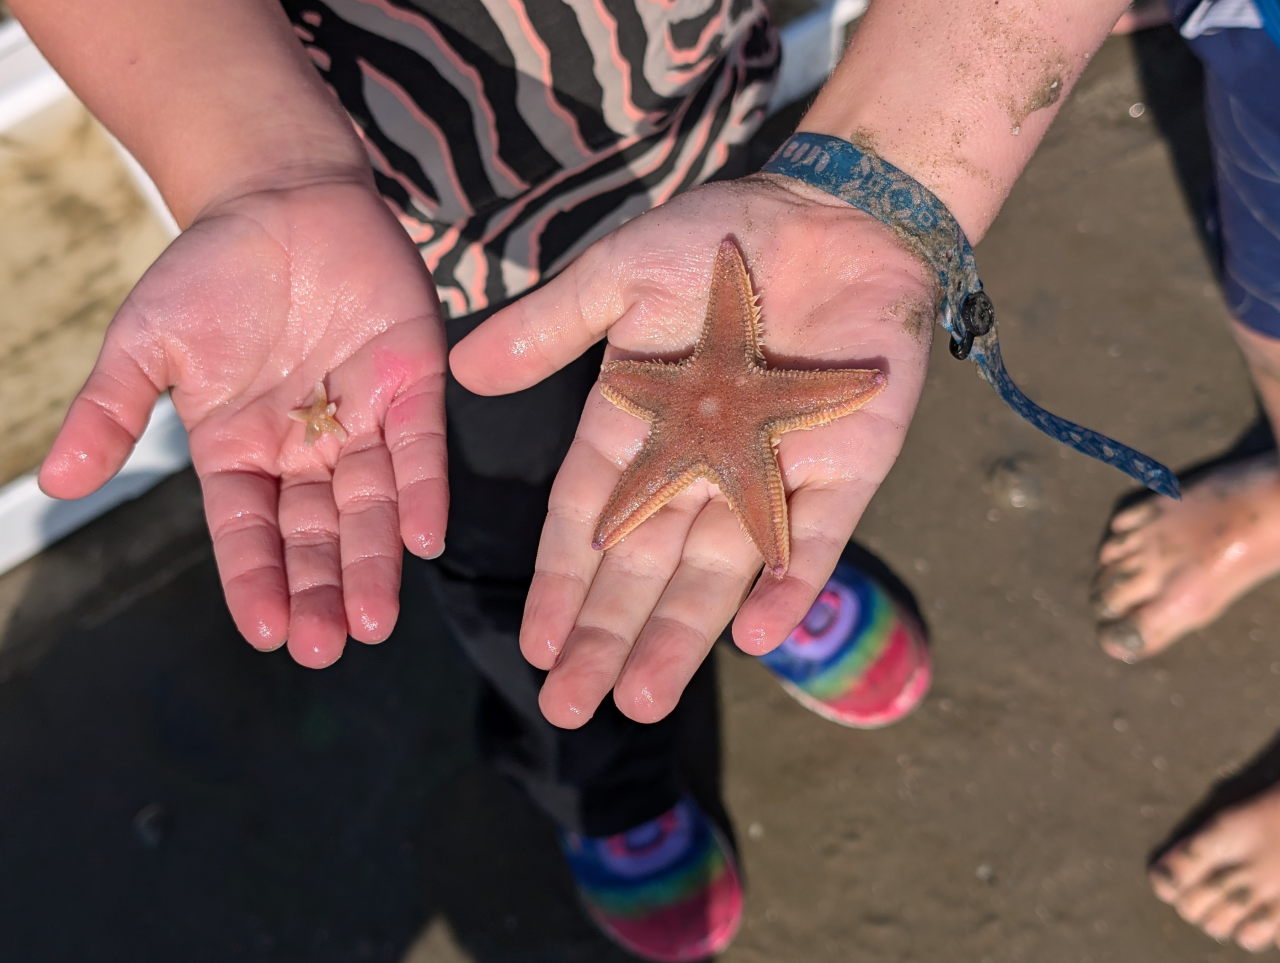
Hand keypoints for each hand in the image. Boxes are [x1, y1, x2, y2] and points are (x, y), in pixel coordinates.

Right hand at [39, 179, 446, 667]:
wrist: (281, 196)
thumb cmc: (209, 269)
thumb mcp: (148, 342)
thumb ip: (111, 411)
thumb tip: (56, 485)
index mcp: (241, 451)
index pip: (248, 532)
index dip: (256, 580)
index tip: (267, 631)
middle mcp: (306, 450)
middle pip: (314, 535)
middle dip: (320, 589)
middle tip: (325, 647)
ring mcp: (361, 421)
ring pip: (370, 507)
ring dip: (372, 562)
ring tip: (369, 622)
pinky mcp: (413, 385)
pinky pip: (420, 449)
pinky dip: (422, 492)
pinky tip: (422, 541)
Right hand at [450, 174, 934, 725]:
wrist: (836, 213)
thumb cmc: (719, 235)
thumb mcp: (619, 274)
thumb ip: (550, 327)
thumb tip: (460, 370)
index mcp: (640, 423)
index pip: (590, 519)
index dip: (562, 581)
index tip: (535, 643)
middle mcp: (699, 463)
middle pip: (645, 564)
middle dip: (607, 633)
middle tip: (569, 705)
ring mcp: (771, 470)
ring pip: (719, 569)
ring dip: (682, 633)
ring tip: (641, 700)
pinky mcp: (844, 466)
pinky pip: (813, 536)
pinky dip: (789, 583)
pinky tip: (756, 637)